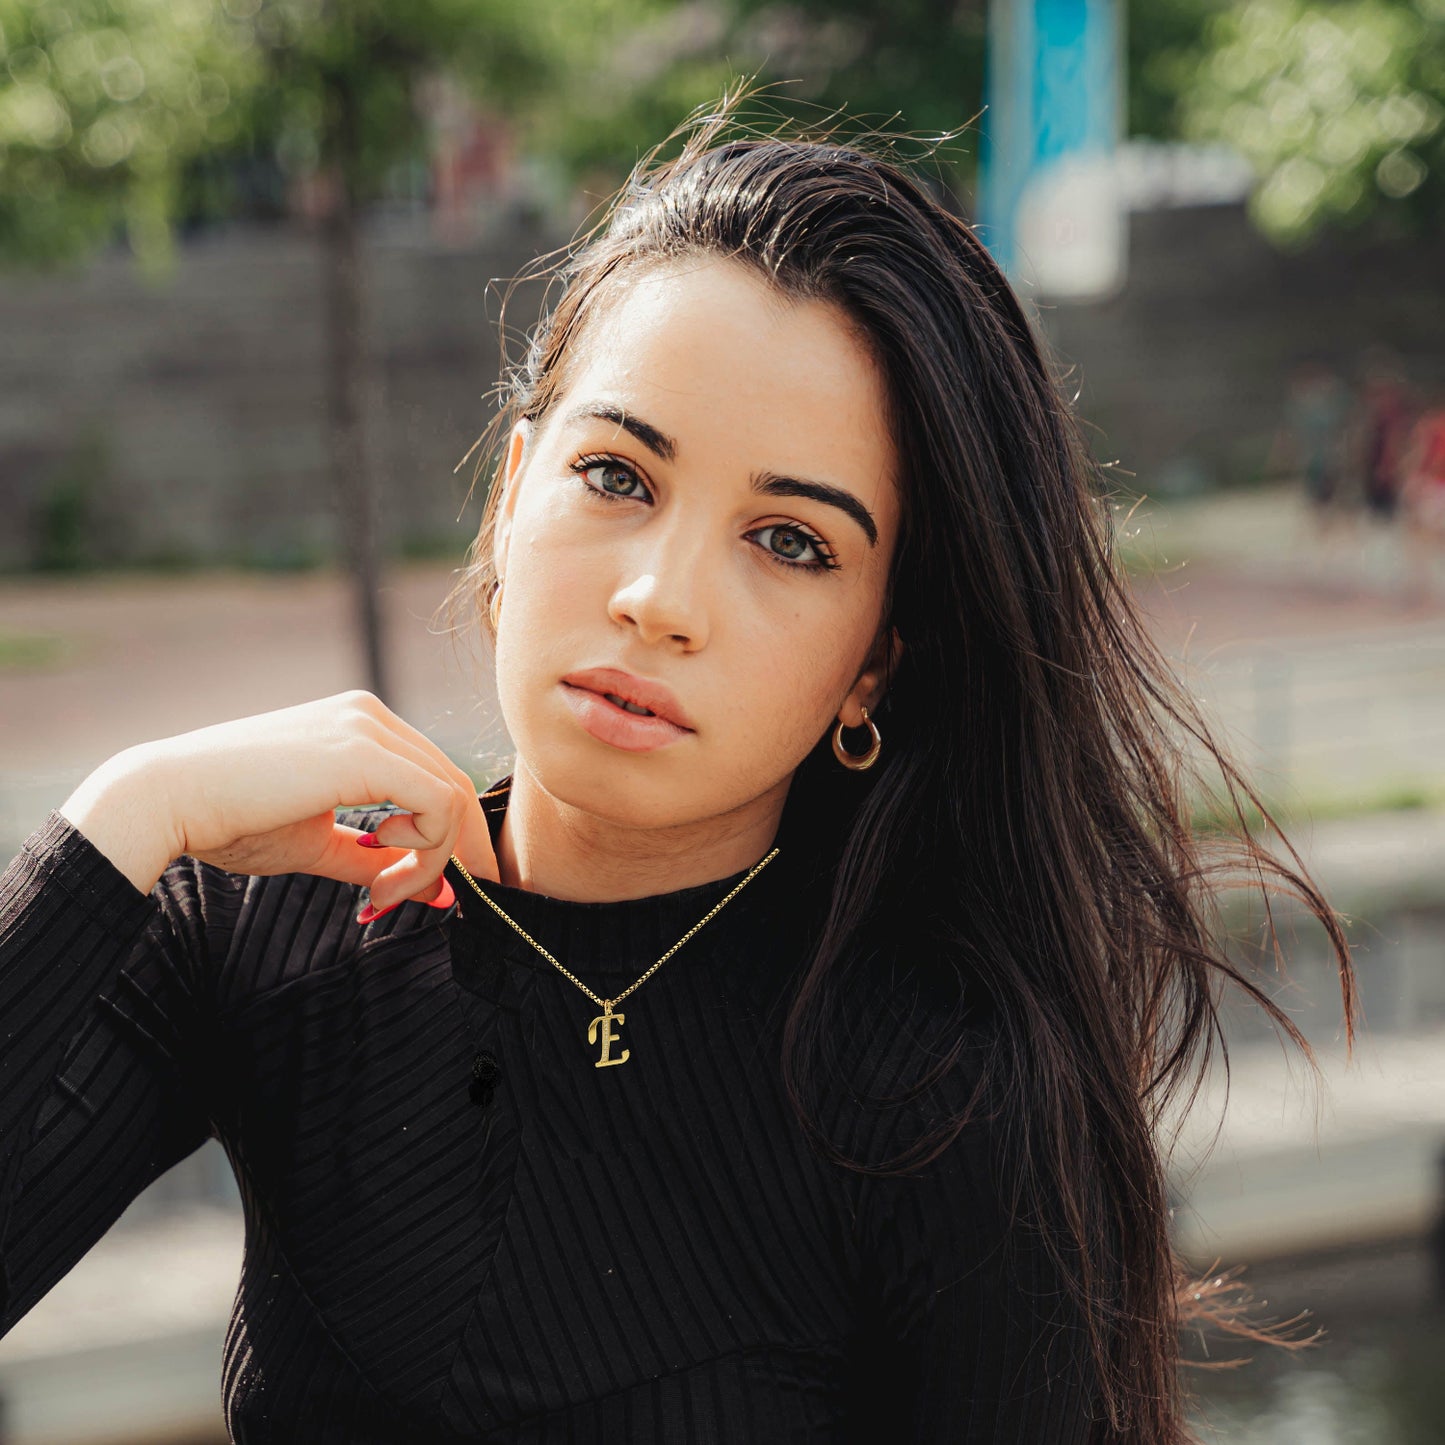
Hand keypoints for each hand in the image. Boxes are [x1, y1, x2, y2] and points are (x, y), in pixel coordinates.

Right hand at [60, 691, 496, 909]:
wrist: (167, 800)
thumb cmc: (230, 821)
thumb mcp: (318, 844)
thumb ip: (375, 861)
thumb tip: (436, 892)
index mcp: (360, 725)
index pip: (434, 778)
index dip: (444, 840)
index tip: (417, 890)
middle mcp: (371, 716)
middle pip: (454, 785)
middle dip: (456, 852)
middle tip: (437, 901)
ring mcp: (368, 727)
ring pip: (451, 797)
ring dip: (434, 860)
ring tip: (386, 894)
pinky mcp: (364, 753)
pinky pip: (437, 805)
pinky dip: (427, 851)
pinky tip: (384, 874)